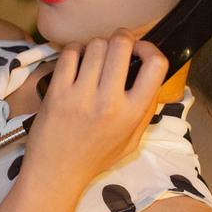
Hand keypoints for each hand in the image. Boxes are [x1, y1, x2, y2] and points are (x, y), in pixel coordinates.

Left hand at [22, 31, 168, 196]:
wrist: (56, 173)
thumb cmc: (94, 158)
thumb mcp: (132, 141)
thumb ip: (145, 111)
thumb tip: (152, 78)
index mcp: (132, 113)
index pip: (156, 65)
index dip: (150, 48)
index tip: (141, 51)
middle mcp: (109, 102)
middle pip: (121, 44)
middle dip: (121, 38)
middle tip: (117, 47)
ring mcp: (81, 95)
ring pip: (95, 45)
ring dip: (97, 46)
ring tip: (94, 58)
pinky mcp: (57, 92)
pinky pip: (70, 53)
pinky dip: (74, 51)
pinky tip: (76, 62)